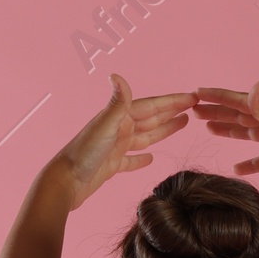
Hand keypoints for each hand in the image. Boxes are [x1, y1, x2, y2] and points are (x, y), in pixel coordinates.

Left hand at [54, 75, 195, 208]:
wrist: (65, 182)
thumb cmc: (83, 153)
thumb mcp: (105, 125)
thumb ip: (117, 103)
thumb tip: (116, 75)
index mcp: (120, 117)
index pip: (152, 106)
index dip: (173, 102)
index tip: (192, 97)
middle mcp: (119, 129)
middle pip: (152, 119)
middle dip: (172, 112)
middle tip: (193, 107)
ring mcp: (116, 147)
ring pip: (145, 137)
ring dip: (163, 130)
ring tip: (181, 124)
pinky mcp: (112, 166)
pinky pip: (132, 160)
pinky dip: (142, 159)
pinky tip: (151, 159)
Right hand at [192, 83, 258, 187]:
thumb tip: (254, 85)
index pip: (240, 100)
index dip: (217, 97)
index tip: (196, 94)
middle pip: (242, 114)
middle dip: (218, 112)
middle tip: (195, 112)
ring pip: (250, 133)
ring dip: (230, 131)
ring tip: (209, 130)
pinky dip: (250, 164)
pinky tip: (236, 169)